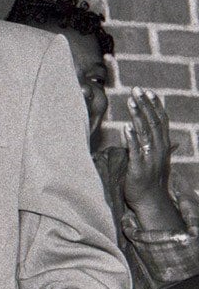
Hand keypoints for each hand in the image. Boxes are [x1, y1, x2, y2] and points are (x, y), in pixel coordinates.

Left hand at [123, 87, 184, 229]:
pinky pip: (136, 151)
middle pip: (153, 122)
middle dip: (145, 105)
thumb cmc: (147, 176)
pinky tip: (126, 127)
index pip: (160, 120)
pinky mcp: (139, 167)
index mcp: (162, 144)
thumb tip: (147, 130)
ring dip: (138, 116)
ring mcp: (150, 158)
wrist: (149, 199)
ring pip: (145, 132)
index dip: (154, 105)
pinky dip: (132, 138)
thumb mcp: (151, 156)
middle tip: (136, 90)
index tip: (147, 91)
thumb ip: (150, 142)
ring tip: (131, 102)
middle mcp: (158, 149)